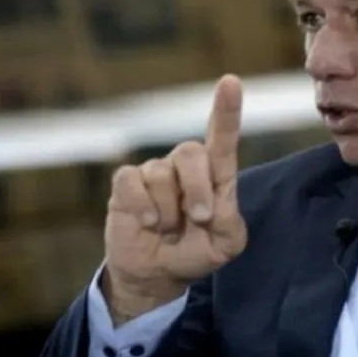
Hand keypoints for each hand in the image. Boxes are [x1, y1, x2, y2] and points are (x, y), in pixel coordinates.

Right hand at [103, 75, 247, 321]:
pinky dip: (142, 206)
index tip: (231, 82)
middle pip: (191, 152)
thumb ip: (230, 223)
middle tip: (201, 219)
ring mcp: (154, 172)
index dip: (226, 110)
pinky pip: (131, 181)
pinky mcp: (126, 184)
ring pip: (160, 174)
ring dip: (168, 211)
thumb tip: (215, 204)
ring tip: (169, 229)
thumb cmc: (197, 251)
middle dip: (197, 189)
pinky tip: (148, 223)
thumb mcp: (226, 245)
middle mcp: (186, 166)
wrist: (158, 274)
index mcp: (215, 175)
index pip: (222, 138)